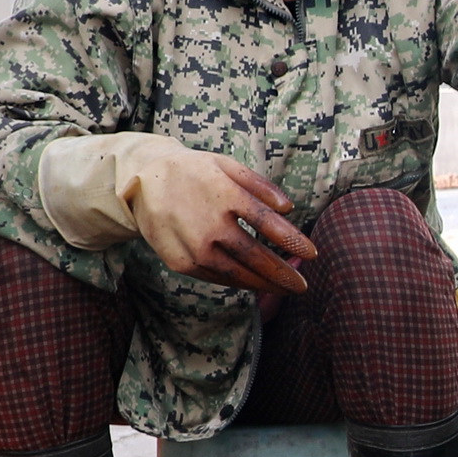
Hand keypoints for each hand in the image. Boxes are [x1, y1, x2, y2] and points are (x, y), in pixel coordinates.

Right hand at [130, 150, 318, 295]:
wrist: (145, 182)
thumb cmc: (196, 172)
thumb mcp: (228, 166)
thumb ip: (261, 186)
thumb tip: (289, 209)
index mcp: (225, 196)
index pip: (268, 224)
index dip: (293, 242)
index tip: (312, 254)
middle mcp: (210, 225)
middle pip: (255, 257)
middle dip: (282, 274)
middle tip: (301, 286)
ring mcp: (193, 247)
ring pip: (236, 273)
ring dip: (263, 284)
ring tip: (283, 290)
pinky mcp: (181, 262)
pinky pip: (216, 277)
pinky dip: (238, 282)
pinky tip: (253, 283)